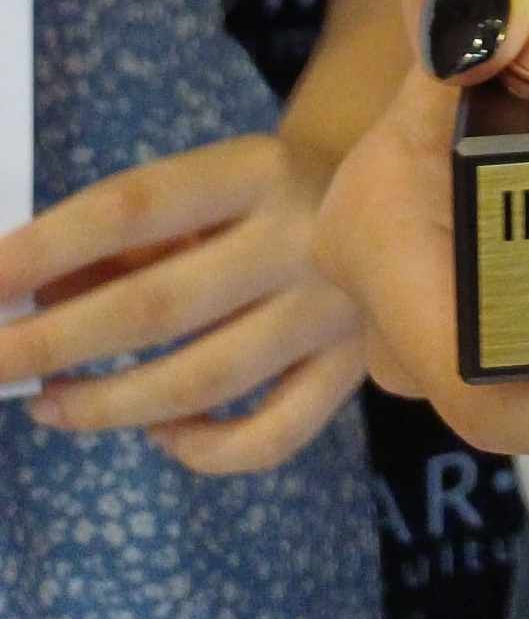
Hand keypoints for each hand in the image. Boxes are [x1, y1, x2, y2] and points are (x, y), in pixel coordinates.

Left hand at [0, 132, 364, 473]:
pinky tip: (160, 434)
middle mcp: (301, 235)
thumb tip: (36, 298)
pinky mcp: (352, 369)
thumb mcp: (208, 186)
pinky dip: (204, 449)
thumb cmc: (269, 192)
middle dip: (53, 341)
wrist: (402, 190)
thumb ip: (131, 239)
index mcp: (256, 168)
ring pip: (205, 380)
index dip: (49, 246)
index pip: (135, 207)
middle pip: (158, 305)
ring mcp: (332, 309)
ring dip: (108, 404)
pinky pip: (271, 435)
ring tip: (47, 404)